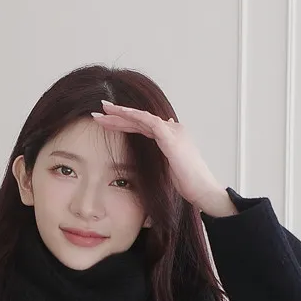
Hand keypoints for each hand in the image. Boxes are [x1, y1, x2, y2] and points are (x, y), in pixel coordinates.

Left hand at [91, 101, 236, 216]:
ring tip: (102, 111)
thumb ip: (162, 155)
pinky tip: (120, 112)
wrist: (202, 189)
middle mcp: (172, 129)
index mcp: (170, 136)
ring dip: (121, 113)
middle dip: (118, 115)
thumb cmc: (188, 182)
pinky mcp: (171, 136)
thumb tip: (158, 146)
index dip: (124, 123)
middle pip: (140, 120)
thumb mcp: (170, 167)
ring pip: (141, 117)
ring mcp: (172, 131)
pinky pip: (149, 121)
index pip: (143, 126)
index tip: (106, 122)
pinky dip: (133, 115)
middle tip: (99, 111)